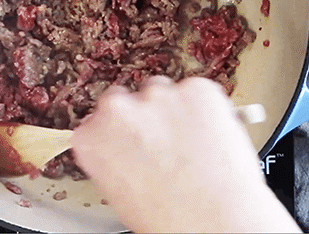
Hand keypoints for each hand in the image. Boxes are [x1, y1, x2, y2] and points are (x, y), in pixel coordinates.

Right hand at [71, 76, 301, 232]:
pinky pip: (197, 92)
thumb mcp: (120, 193)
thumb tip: (125, 148)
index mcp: (91, 138)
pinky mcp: (196, 89)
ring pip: (162, 92)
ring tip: (191, 147)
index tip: (132, 142)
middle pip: (125, 99)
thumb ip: (113, 157)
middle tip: (163, 145)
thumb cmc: (171, 221)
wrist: (217, 223)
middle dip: (143, 116)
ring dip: (173, 111)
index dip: (119, 132)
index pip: (97, 120)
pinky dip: (204, 110)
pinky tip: (208, 138)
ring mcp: (158, 95)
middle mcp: (118, 109)